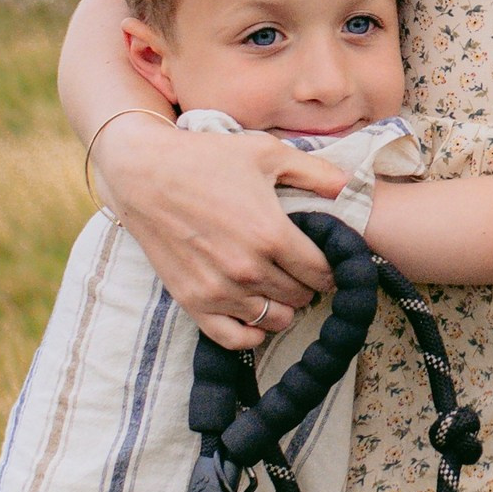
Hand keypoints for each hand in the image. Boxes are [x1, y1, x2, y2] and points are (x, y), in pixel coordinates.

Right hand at [90, 117, 341, 348]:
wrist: (143, 174)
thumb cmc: (205, 158)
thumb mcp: (265, 152)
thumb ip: (313, 171)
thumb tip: (349, 186)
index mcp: (270, 234)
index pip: (322, 272)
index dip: (331, 267)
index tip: (326, 259)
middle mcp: (247, 269)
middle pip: (301, 297)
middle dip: (308, 284)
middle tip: (300, 269)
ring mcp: (218, 290)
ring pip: (274, 320)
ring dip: (284, 307)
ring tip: (279, 286)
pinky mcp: (192, 302)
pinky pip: (234, 338)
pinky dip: (251, 332)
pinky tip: (256, 313)